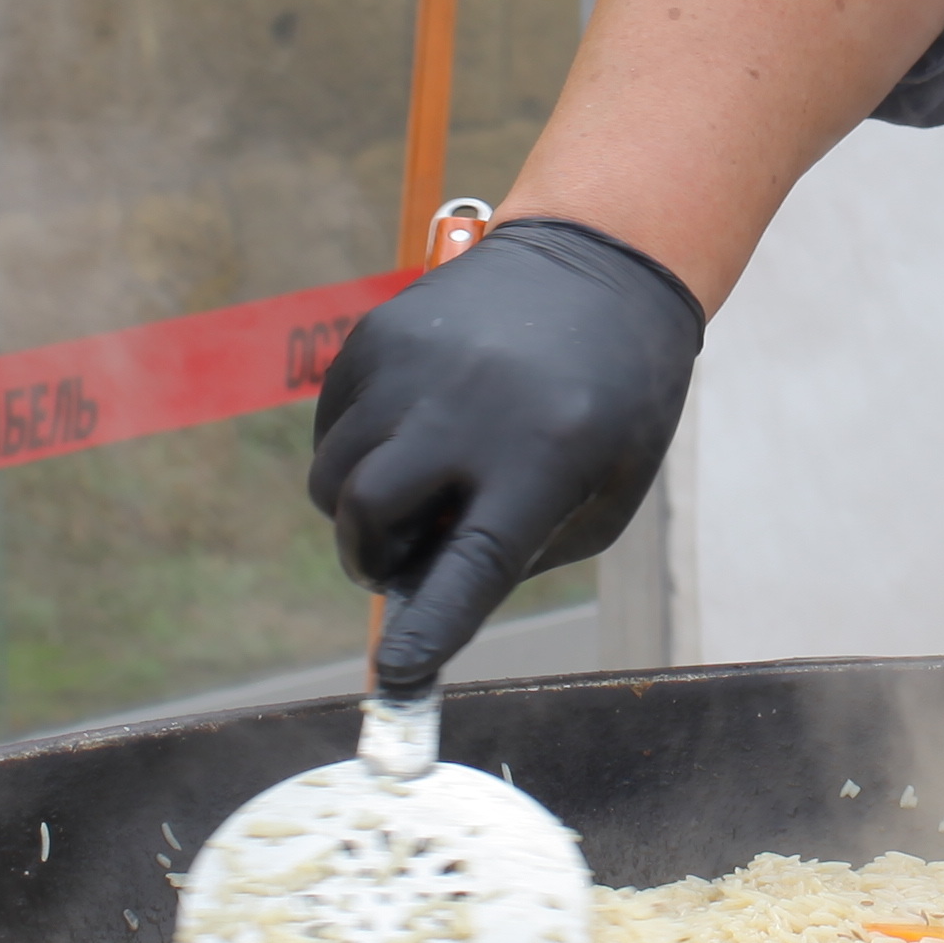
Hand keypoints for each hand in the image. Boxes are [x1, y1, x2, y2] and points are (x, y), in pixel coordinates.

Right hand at [307, 219, 703, 694]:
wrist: (600, 268)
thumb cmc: (612, 403)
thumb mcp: (603, 491)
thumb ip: (516, 552)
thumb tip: (419, 598)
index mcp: (545, 455)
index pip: (472, 563)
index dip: (430, 628)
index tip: (396, 675)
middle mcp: (470, 406)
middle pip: (367, 513)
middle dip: (370, 557)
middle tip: (402, 557)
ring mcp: (416, 363)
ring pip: (333, 475)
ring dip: (360, 506)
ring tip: (419, 482)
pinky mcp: (381, 334)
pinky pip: (331, 424)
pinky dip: (356, 450)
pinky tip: (411, 430)